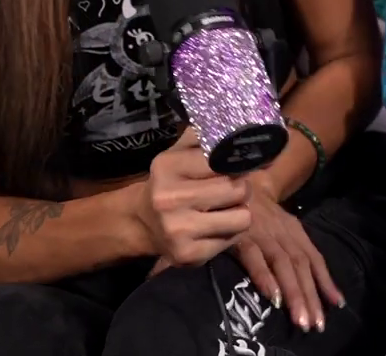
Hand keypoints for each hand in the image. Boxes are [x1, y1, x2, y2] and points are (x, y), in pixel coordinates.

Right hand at [138, 127, 252, 267]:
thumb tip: (244, 130)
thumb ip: (207, 135)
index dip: (234, 164)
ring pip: (243, 217)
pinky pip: (234, 240)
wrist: (142, 222)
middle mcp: (169, 199)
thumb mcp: (180, 152)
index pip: (224, 160)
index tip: (230, 169)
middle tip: (229, 191)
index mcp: (167, 167)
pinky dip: (230, 233)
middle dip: (239, 189)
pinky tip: (214, 228)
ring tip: (224, 210)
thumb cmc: (170, 182)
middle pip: (238, 189)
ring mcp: (178, 230)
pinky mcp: (188, 255)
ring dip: (239, 212)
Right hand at [230, 179, 344, 333]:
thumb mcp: (280, 225)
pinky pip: (255, 259)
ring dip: (293, 294)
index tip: (337, 305)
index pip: (315, 259)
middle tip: (316, 324)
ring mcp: (263, 233)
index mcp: (295, 231)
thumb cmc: (259, 210)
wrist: (235, 179)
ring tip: (301, 320)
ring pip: (284, 265)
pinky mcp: (241, 235)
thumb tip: (307, 278)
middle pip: (302, 266)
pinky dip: (265, 277)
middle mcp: (283, 233)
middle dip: (310, 297)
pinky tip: (274, 297)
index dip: (326, 282)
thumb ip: (291, 247)